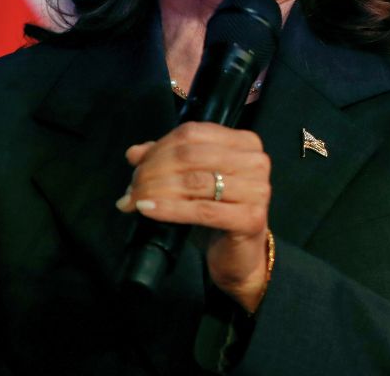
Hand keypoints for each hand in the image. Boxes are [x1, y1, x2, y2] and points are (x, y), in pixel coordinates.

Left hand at [116, 122, 272, 311]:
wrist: (240, 256)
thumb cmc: (218, 214)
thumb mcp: (193, 182)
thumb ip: (168, 161)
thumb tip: (134, 152)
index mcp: (245, 143)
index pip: (193, 133)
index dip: (158, 148)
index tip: (136, 166)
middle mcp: (255, 162)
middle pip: (191, 156)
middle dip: (153, 170)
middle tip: (132, 188)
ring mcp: (257, 190)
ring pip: (194, 182)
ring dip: (156, 190)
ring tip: (134, 201)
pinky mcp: (251, 218)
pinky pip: (201, 210)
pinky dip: (169, 209)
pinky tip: (147, 209)